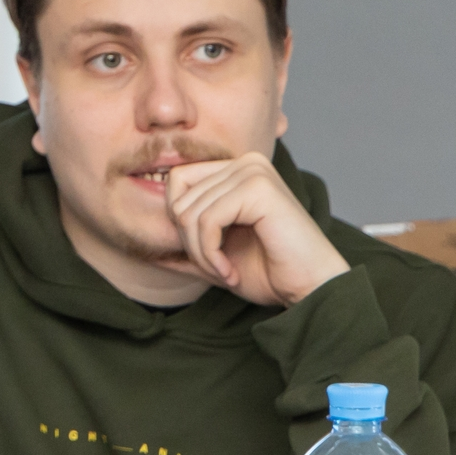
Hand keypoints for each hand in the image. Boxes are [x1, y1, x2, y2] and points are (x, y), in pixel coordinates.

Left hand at [161, 152, 350, 306]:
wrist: (310, 291)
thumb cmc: (270, 273)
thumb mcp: (214, 258)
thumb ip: (184, 249)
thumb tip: (145, 252)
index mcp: (236, 171)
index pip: (176, 182)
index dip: (180, 226)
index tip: (207, 257)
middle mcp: (245, 163)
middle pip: (178, 196)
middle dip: (190, 242)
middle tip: (216, 267)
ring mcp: (253, 171)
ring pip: (189, 211)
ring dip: (201, 253)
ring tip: (224, 271)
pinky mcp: (259, 189)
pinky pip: (206, 219)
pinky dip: (210, 253)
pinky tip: (230, 271)